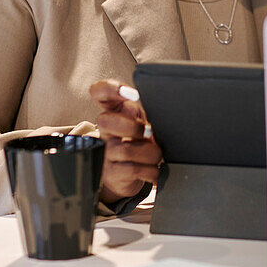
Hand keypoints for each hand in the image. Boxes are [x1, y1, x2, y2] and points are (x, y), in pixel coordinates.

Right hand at [89, 79, 162, 204]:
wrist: (135, 177)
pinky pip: (132, 170)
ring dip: (150, 153)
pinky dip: (150, 170)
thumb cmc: (143, 144)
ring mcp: (105, 153)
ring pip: (126, 150)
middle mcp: (105, 131)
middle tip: (148, 132)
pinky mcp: (110, 174)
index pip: (100, 92)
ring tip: (156, 156)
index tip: (133, 94)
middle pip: (105, 121)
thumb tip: (166, 103)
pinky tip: (153, 169)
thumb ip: (150, 110)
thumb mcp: (146, 122)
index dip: (111, 89)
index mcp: (115, 112)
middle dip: (133, 127)